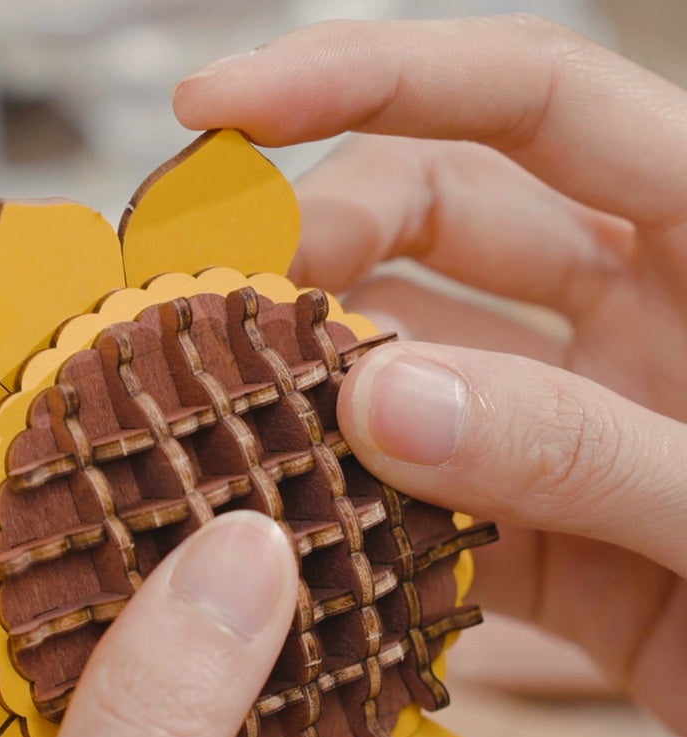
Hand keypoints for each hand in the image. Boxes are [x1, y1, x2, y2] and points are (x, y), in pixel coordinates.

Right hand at [174, 15, 686, 736]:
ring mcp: (570, 427)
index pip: (529, 102)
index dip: (373, 80)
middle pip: (439, 221)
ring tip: (227, 419)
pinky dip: (356, 516)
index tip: (222, 107)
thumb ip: (577, 447)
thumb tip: (374, 399)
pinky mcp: (536, 537)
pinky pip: (418, 503)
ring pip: (409, 369)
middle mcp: (632, 317)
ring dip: (320, 390)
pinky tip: (299, 532)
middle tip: (226, 308)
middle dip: (324, 245)